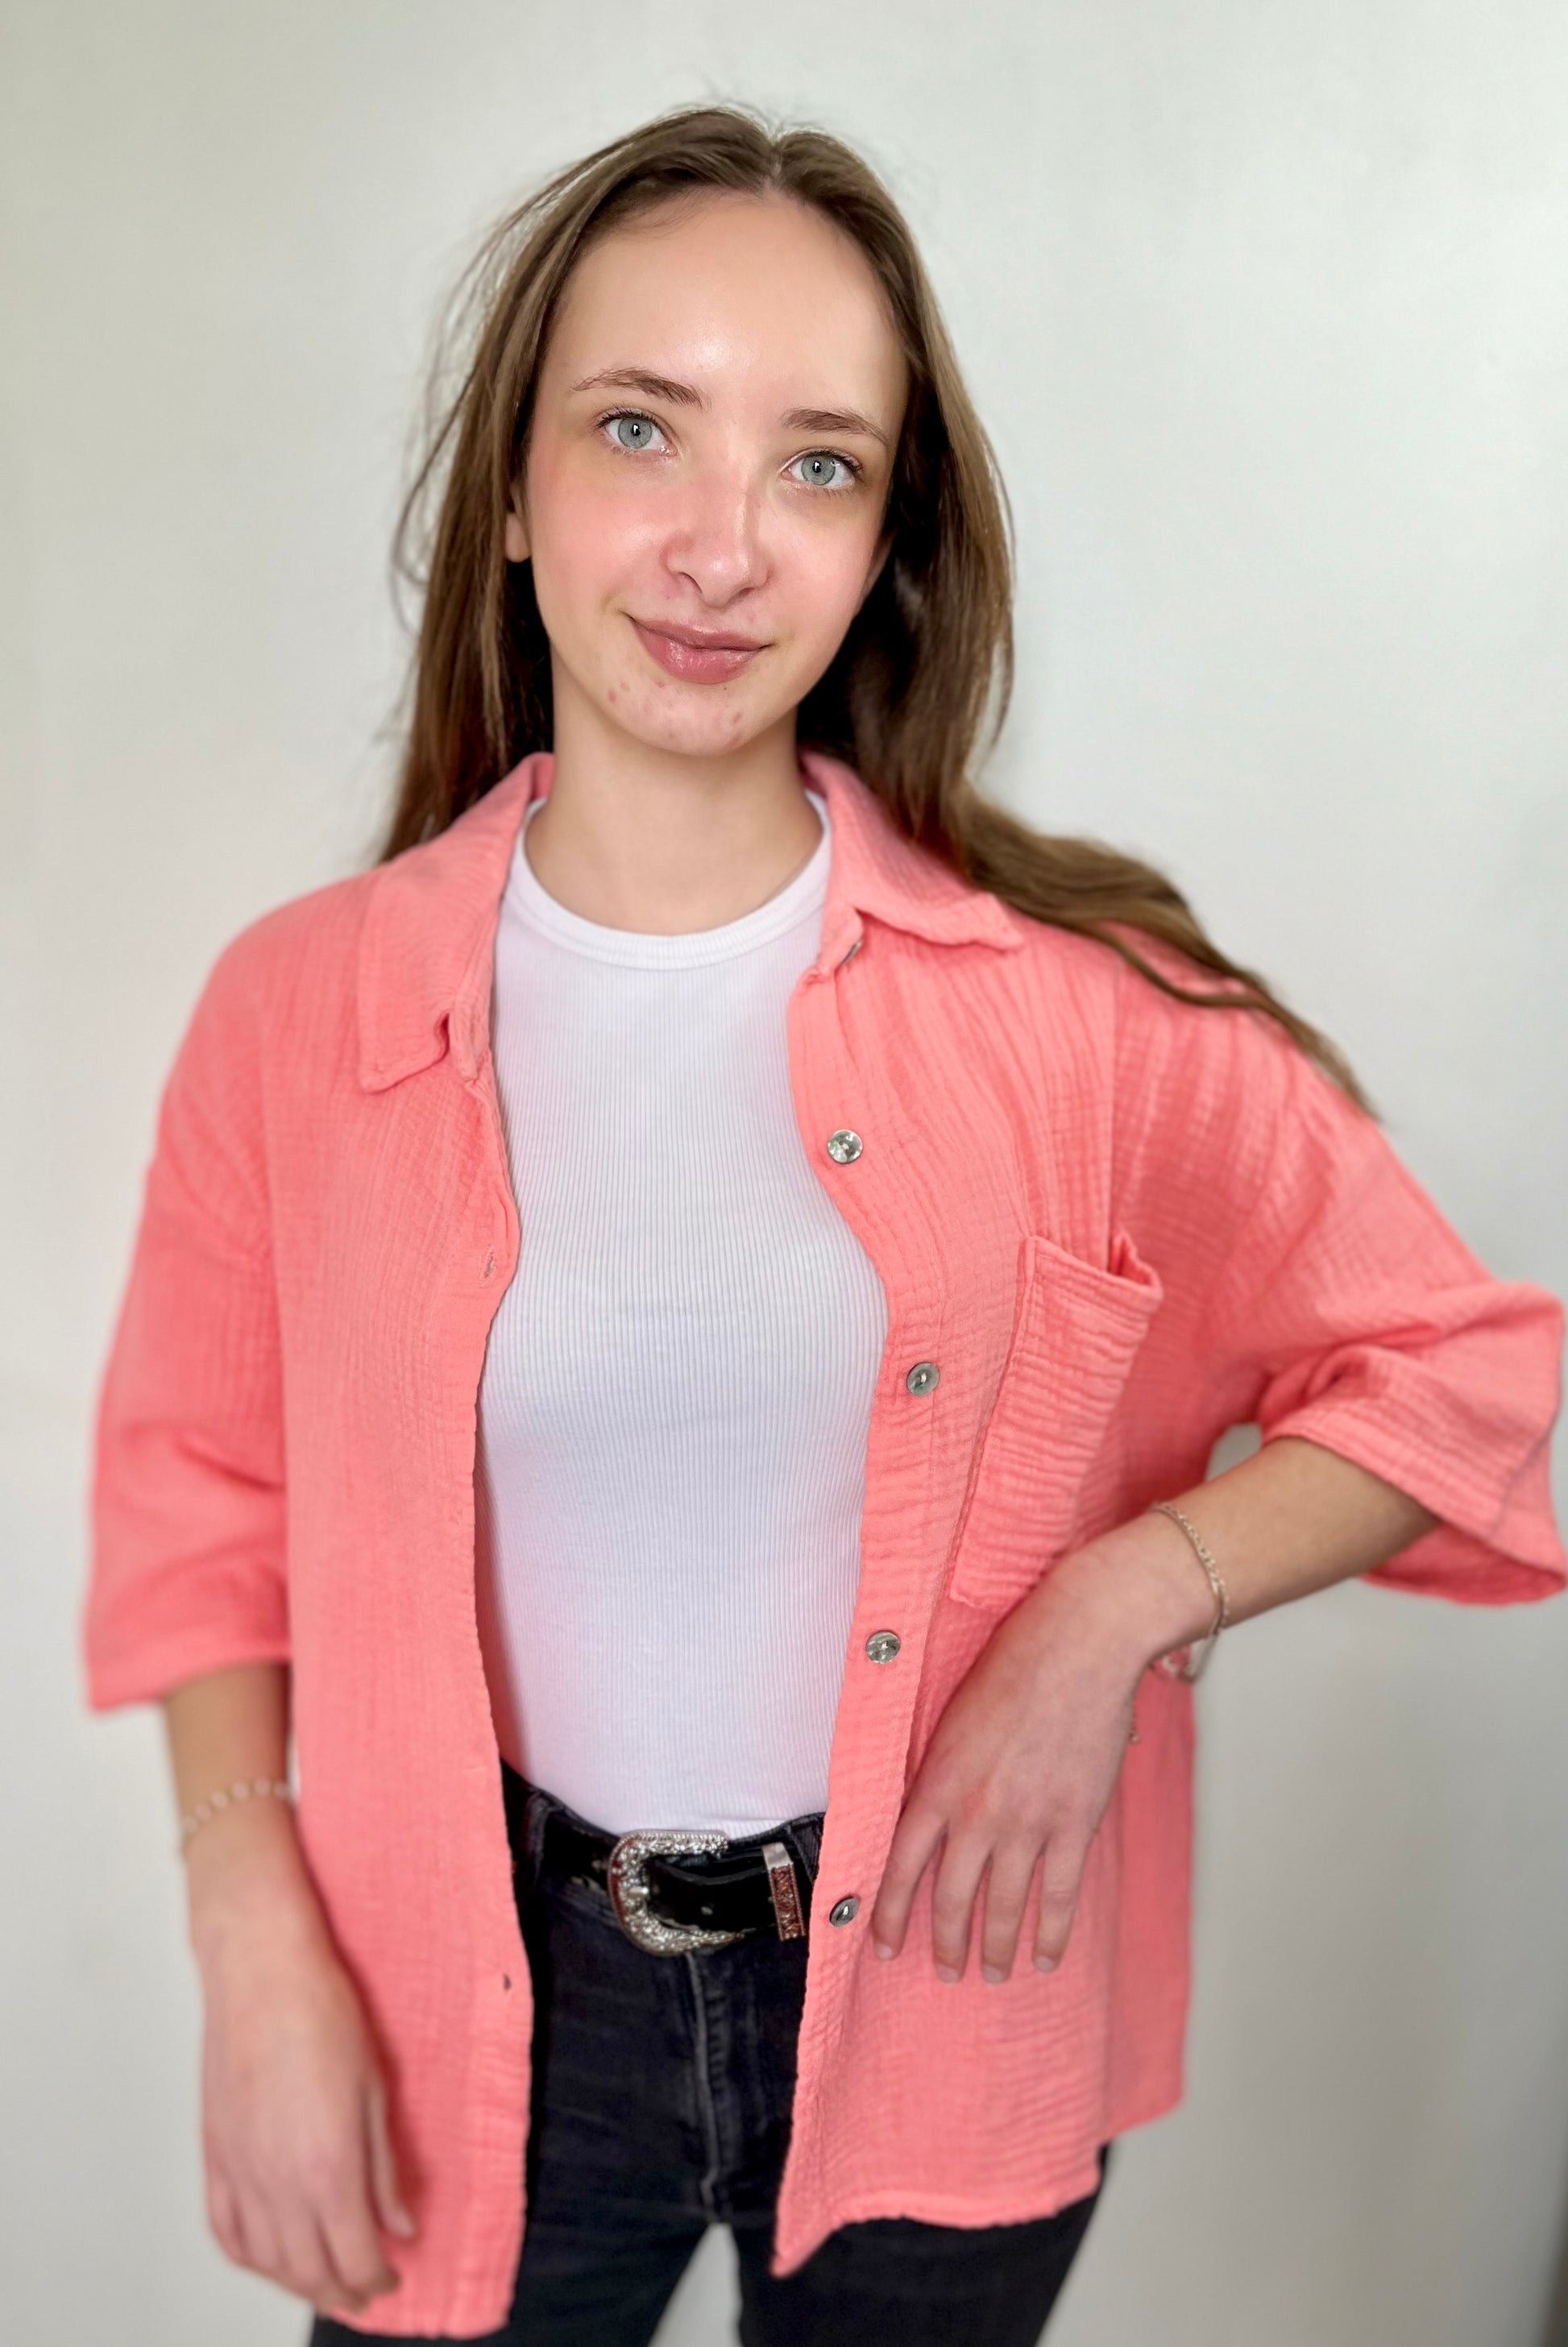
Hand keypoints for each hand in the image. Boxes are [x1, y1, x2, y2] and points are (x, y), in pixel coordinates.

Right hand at [190, 1812, 415, 2314]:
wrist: (262, 1970)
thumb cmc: (323, 2014)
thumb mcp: (374, 2090)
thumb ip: (384, 2168)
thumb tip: (400, 2223)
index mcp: (328, 2167)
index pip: (355, 2257)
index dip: (377, 2279)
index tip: (393, 2278)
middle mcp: (278, 2182)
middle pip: (310, 2271)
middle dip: (343, 2292)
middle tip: (367, 2292)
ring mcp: (240, 2172)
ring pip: (267, 2261)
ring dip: (297, 2283)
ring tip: (325, 2282)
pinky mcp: (214, 2156)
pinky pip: (225, 2231)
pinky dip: (249, 2257)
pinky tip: (269, 2257)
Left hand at [869, 1553, 1144, 1982]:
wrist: (1077, 1646)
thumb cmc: (1013, 1665)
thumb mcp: (951, 1717)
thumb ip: (941, 1771)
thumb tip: (931, 1812)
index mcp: (939, 1782)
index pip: (901, 1867)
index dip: (890, 1914)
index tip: (884, 1946)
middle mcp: (977, 1813)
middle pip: (952, 1899)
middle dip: (945, 1943)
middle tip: (943, 1970)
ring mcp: (1028, 1823)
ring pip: (1004, 1907)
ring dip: (995, 1949)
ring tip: (990, 1973)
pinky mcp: (1074, 1824)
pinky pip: (1060, 1895)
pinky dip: (1053, 1933)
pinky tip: (1047, 1956)